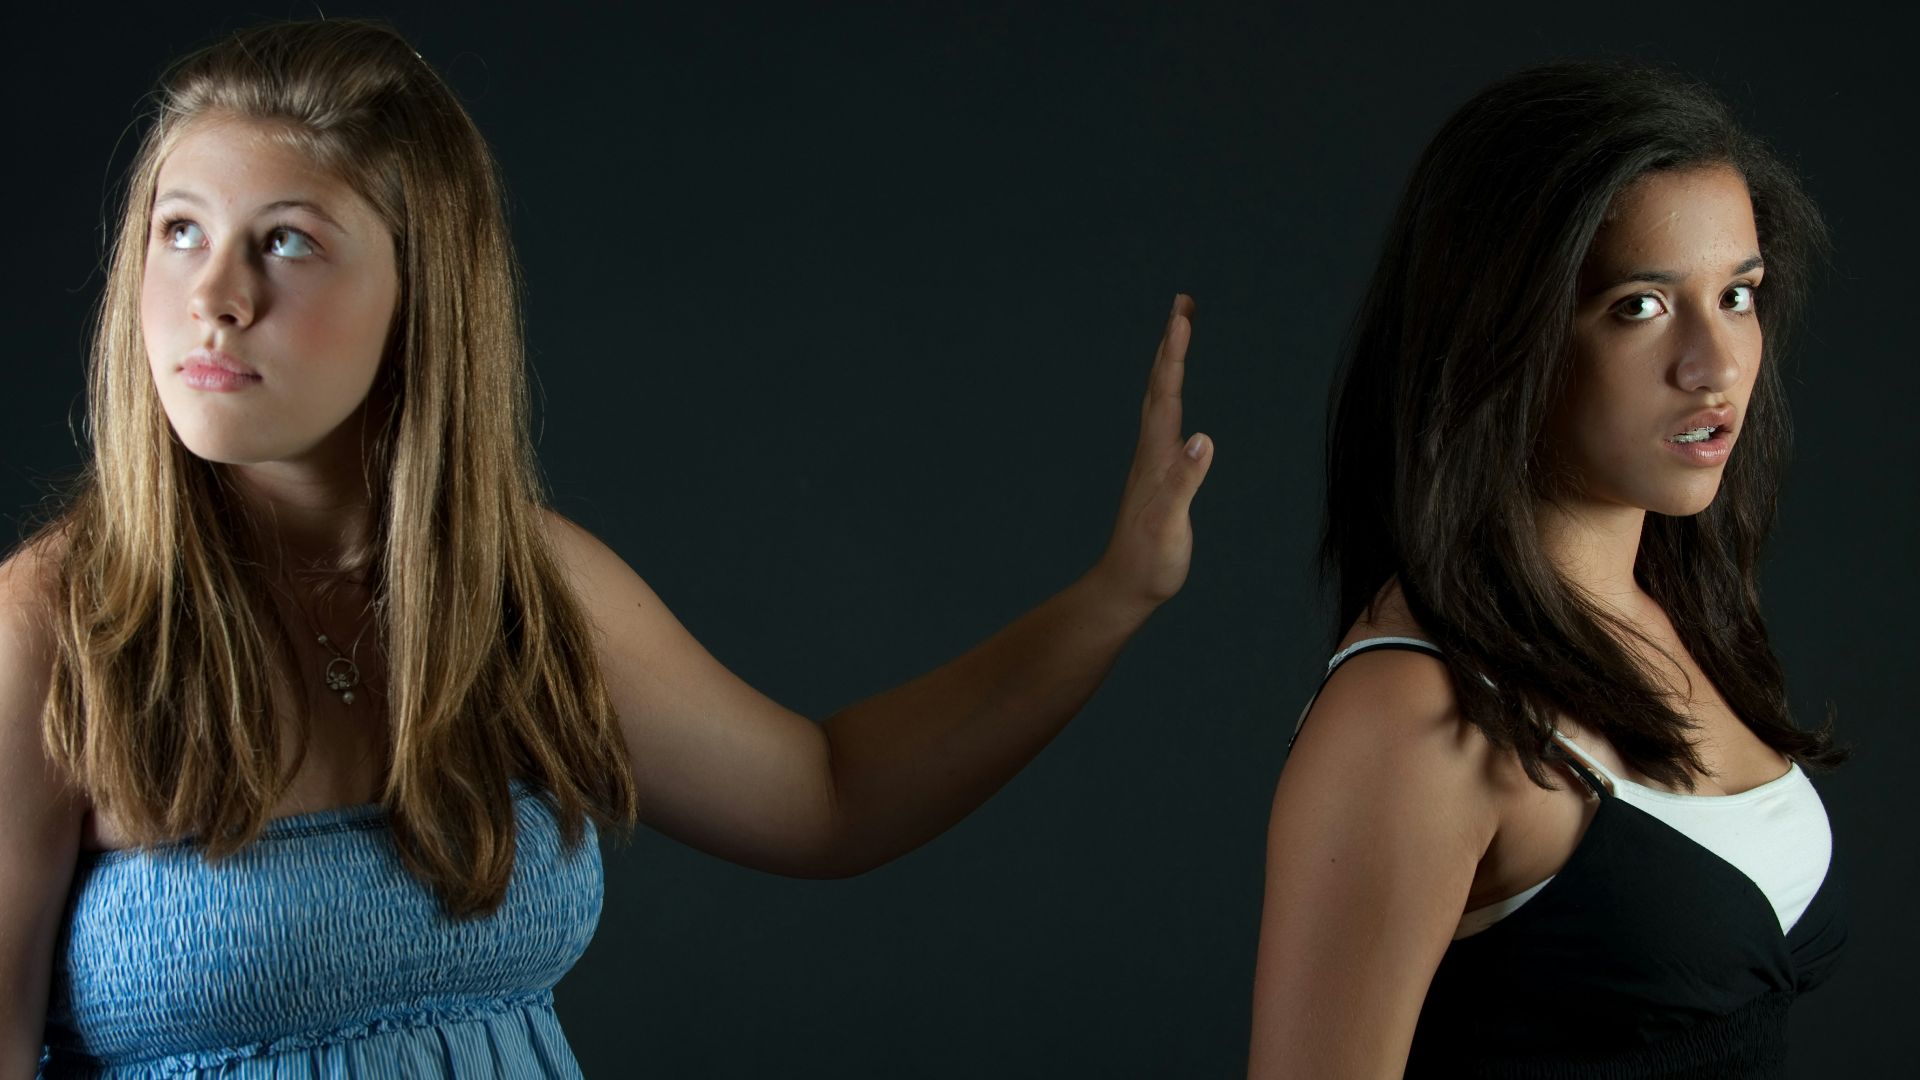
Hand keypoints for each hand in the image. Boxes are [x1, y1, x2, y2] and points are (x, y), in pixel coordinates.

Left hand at [1090, 294, 1212, 612]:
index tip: (1182, 313)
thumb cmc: (1150, 562)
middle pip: (1160, 384)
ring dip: (1169, 361)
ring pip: (1159, 398)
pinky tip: (1173, 395)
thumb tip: (1202, 440)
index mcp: (1157, 456)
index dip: (1175, 352)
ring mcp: (1152, 460)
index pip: (1167, 392)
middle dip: (1172, 341)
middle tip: (1184, 302)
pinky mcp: (1156, 473)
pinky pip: (1164, 419)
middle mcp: (1151, 451)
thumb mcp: (1170, 525)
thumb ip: (1185, 482)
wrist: (1126, 587)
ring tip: (1180, 333)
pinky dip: (1170, 393)